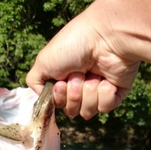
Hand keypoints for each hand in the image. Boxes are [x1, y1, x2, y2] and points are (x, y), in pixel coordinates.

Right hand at [26, 0, 139, 119]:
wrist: (105, 37)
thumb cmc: (73, 44)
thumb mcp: (43, 61)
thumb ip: (34, 82)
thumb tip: (44, 97)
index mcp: (64, 79)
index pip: (57, 104)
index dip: (58, 97)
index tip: (61, 83)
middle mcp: (80, 86)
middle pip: (71, 111)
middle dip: (73, 95)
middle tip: (78, 75)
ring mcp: (98, 91)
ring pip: (87, 112)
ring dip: (88, 93)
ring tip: (93, 75)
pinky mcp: (115, 94)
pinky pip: (104, 108)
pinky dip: (104, 94)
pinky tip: (106, 80)